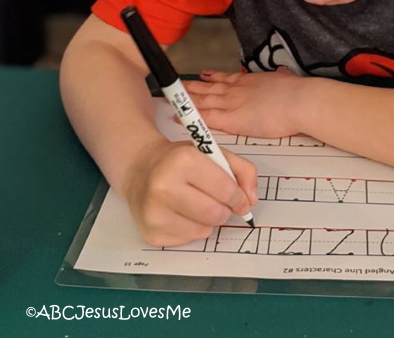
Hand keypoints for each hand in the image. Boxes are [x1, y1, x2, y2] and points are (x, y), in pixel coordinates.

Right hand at [123, 139, 257, 246]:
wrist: (141, 170)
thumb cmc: (181, 160)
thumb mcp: (213, 152)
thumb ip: (243, 170)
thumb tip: (252, 200)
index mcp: (183, 161)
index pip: (226, 189)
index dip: (240, 197)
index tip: (241, 199)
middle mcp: (164, 187)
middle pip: (216, 213)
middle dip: (226, 210)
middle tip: (222, 203)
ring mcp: (155, 213)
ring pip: (204, 230)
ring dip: (210, 220)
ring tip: (199, 204)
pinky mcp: (151, 234)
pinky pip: (189, 239)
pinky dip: (194, 229)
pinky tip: (183, 213)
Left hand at [185, 68, 304, 137]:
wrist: (297, 101)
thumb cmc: (295, 92)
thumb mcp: (285, 78)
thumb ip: (280, 78)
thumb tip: (282, 74)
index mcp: (248, 81)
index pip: (224, 79)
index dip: (212, 77)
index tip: (203, 75)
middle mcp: (235, 90)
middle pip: (208, 89)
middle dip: (193, 88)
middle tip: (179, 86)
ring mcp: (230, 104)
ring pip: (202, 101)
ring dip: (187, 101)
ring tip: (173, 100)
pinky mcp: (230, 120)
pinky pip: (205, 119)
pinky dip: (191, 118)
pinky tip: (180, 118)